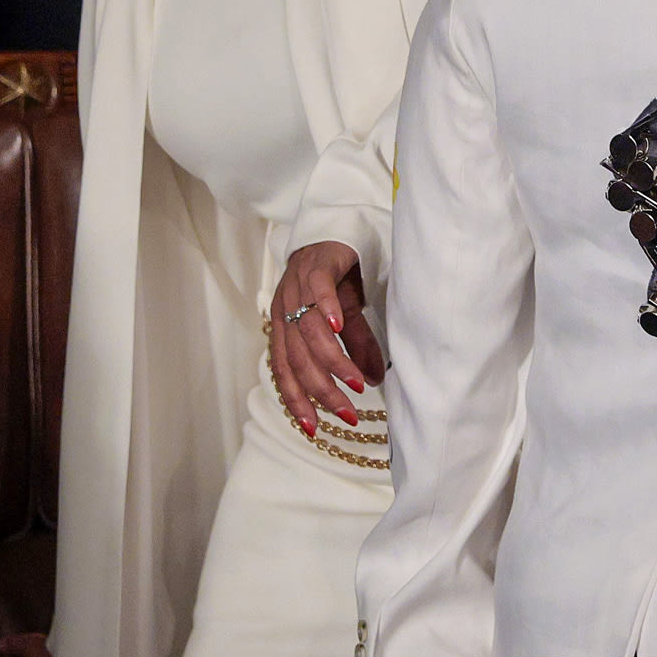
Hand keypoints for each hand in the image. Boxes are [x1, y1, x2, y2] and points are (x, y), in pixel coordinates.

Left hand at [268, 241, 387, 436]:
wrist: (336, 228)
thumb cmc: (338, 276)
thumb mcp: (347, 316)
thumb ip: (355, 347)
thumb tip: (372, 382)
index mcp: (286, 327)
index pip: (286, 372)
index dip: (297, 400)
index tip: (314, 428)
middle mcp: (285, 310)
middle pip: (297, 359)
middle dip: (321, 390)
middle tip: (347, 412)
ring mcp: (297, 286)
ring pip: (308, 332)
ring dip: (331, 361)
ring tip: (354, 383)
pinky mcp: (316, 264)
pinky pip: (317, 290)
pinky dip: (326, 310)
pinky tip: (339, 328)